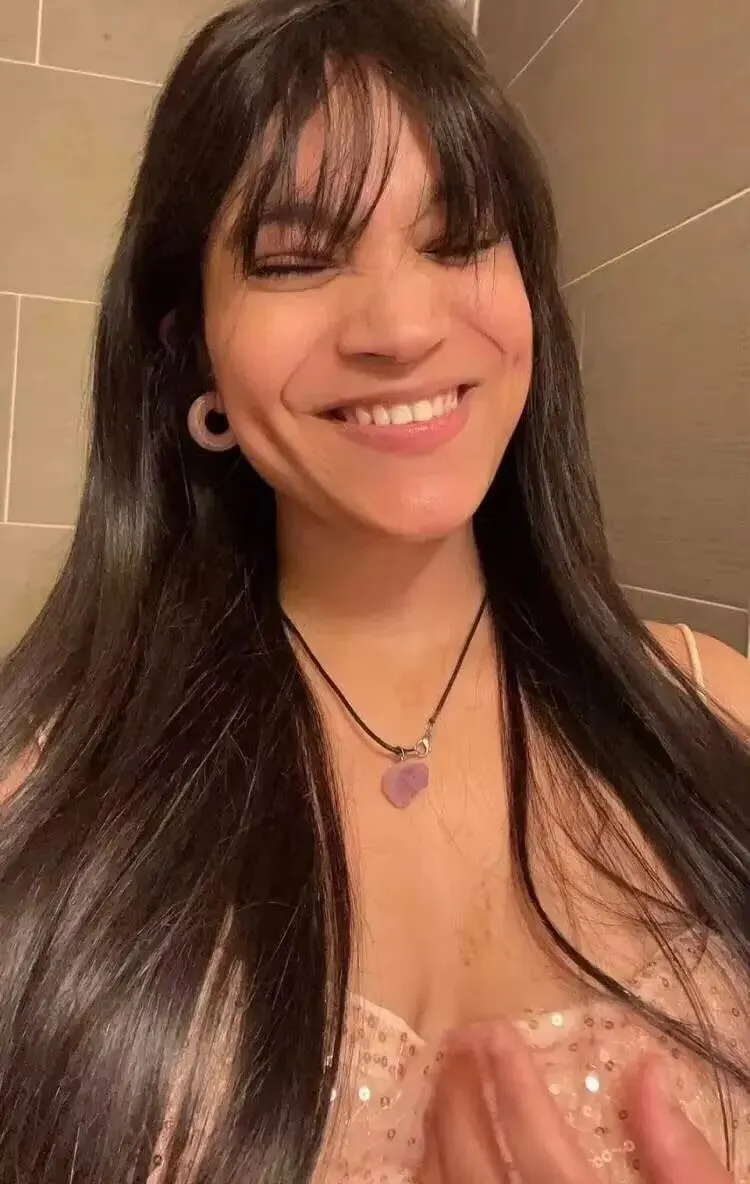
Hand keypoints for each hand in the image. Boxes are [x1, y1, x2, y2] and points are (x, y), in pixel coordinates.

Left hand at [419, 1020, 732, 1182]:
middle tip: (459, 1043)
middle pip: (478, 1172)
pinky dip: (427, 1182)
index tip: (498, 1032)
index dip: (516, 1087)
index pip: (542, 1153)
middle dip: (462, 1099)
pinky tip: (433, 1155)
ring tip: (442, 1085)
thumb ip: (682, 1160)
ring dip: (436, 1137)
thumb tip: (647, 1072)